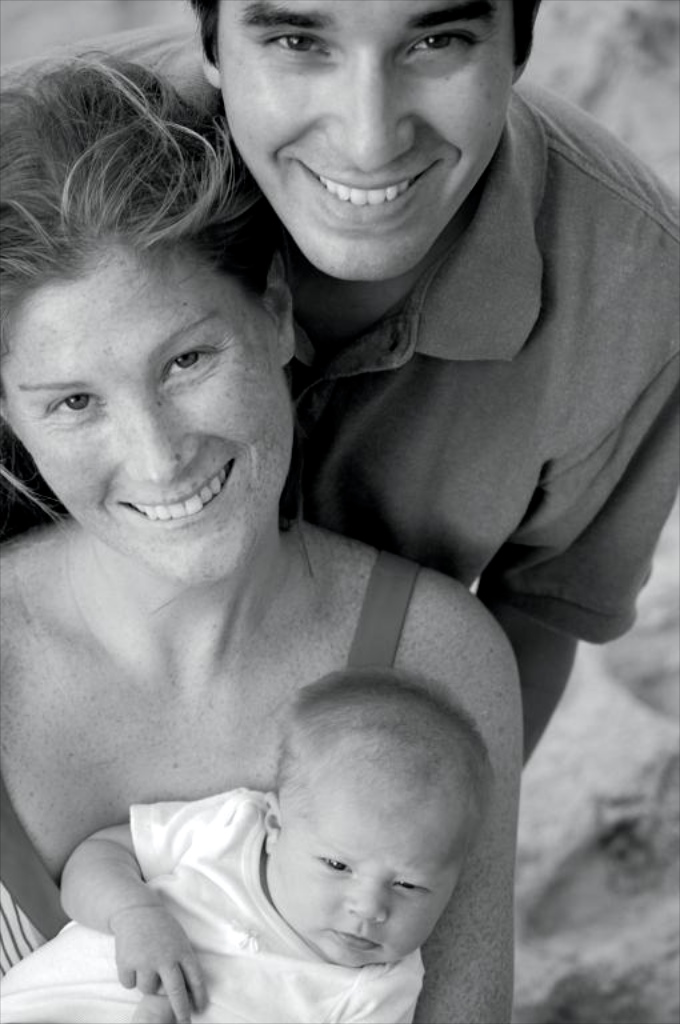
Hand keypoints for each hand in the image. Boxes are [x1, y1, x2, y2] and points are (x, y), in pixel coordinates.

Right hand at [110, 904, 205, 1023]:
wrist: (136, 910)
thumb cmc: (161, 928)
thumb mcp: (179, 940)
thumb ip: (182, 961)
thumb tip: (187, 991)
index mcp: (182, 950)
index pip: (195, 978)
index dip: (199, 996)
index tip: (201, 1009)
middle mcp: (166, 957)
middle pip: (175, 992)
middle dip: (181, 1010)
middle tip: (184, 1021)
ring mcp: (145, 961)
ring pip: (147, 990)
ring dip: (147, 984)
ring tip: (146, 966)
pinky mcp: (127, 962)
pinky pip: (128, 984)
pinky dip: (129, 978)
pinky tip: (132, 962)